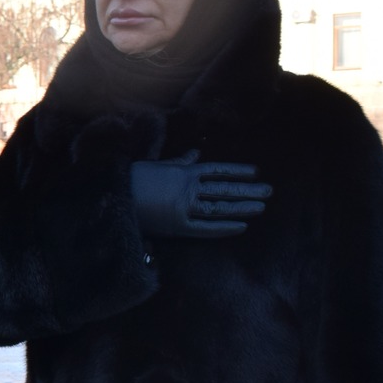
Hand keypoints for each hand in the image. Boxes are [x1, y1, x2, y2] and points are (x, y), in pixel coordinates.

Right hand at [129, 152, 270, 237]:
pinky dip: (224, 228)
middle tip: (269, 191)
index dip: (238, 171)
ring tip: (261, 207)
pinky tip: (241, 226)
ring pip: (220, 206)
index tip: (255, 172)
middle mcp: (189, 188)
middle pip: (224, 188)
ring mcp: (185, 207)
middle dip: (248, 190)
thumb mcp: (158, 165)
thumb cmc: (133, 179)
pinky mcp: (178, 226)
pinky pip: (206, 228)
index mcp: (184, 172)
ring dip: (242, 207)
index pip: (218, 170)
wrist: (113, 198)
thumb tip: (196, 153)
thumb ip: (180, 161)